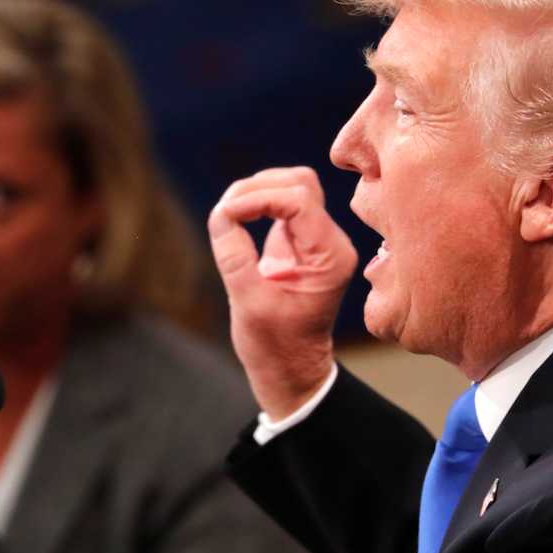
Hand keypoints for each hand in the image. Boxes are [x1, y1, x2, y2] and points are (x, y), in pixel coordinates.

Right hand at [208, 167, 357, 418]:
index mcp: (330, 259)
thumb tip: (222, 212)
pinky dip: (256, 203)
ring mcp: (317, 241)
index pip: (299, 201)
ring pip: (292, 187)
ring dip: (256, 191)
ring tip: (227, 214)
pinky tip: (236, 219)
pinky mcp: (299, 242)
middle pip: (300, 183)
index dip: (258, 198)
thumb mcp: (248, 304)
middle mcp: (331, 244)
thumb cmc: (274, 347)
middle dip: (258, 188)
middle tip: (225, 212)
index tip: (226, 215)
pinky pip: (282, 204)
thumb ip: (235, 255)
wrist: (289, 368)